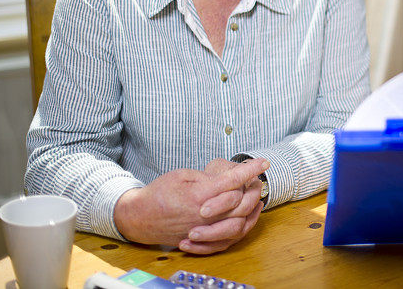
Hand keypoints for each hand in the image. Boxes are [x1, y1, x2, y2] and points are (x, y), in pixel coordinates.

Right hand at [113, 159, 262, 249]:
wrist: (139, 218)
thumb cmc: (159, 193)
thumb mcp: (182, 176)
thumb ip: (207, 177)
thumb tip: (228, 178)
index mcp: (199, 196)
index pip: (232, 181)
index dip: (250, 169)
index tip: (263, 162)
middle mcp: (204, 216)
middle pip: (240, 202)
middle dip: (253, 187)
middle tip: (259, 177)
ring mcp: (204, 230)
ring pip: (239, 222)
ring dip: (252, 207)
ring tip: (257, 194)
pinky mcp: (203, 240)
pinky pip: (230, 238)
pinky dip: (244, 226)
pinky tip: (250, 214)